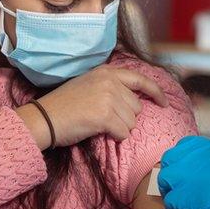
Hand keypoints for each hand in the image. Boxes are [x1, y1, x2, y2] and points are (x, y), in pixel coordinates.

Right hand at [16, 64, 168, 148]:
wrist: (45, 118)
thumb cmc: (65, 105)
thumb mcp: (89, 84)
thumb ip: (112, 86)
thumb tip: (135, 101)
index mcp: (107, 71)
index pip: (141, 80)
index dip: (156, 92)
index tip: (164, 103)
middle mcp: (110, 81)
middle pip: (136, 107)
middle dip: (125, 117)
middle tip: (103, 118)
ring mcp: (108, 97)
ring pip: (132, 122)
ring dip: (119, 128)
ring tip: (98, 124)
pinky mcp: (105, 115)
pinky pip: (124, 133)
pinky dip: (115, 137)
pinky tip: (99, 131)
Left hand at [158, 136, 209, 208]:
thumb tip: (204, 166)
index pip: (184, 147)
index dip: (183, 161)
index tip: (185, 171)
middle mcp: (198, 157)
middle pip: (171, 159)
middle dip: (174, 173)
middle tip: (181, 187)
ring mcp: (189, 175)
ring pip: (166, 179)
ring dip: (173, 190)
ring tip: (184, 201)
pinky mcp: (184, 197)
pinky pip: (169, 201)